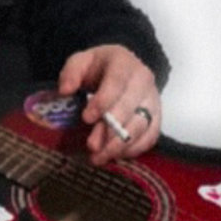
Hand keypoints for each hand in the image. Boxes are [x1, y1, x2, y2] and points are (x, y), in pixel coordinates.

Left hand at [58, 44, 161, 163]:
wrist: (121, 70)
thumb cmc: (98, 69)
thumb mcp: (81, 62)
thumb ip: (71, 73)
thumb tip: (65, 90)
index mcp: (123, 63)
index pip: (116, 82)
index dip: (103, 102)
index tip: (86, 118)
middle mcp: (143, 80)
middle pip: (131, 108)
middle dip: (110, 129)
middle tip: (91, 146)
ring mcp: (152, 99)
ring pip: (142, 125)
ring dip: (120, 145)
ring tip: (99, 158)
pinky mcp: (155, 116)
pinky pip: (151, 135)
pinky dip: (134, 149)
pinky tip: (115, 156)